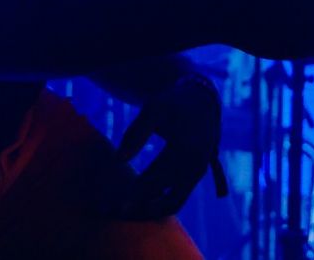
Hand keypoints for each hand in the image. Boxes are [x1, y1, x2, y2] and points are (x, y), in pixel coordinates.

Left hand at [114, 73, 222, 219]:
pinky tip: (137, 199)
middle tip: (116, 211)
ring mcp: (198, 173)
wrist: (201, 101)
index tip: (112, 204)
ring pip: (173, 203)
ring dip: (149, 209)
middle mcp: (197, 166)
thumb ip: (135, 134)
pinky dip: (158, 201)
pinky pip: (177, 196)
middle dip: (140, 209)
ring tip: (124, 209)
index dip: (132, 196)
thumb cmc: (173, 103)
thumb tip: (118, 160)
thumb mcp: (153, 109)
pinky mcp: (195, 176)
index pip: (156, 182)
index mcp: (187, 150)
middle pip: (167, 201)